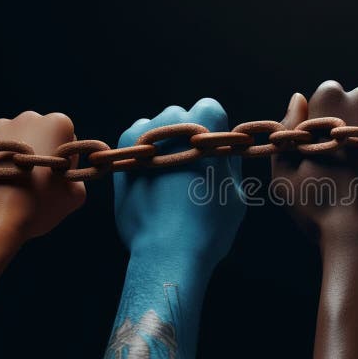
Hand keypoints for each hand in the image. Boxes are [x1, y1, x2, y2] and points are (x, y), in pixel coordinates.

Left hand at [0, 111, 85, 241]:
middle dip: (43, 152)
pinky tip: (1, 183)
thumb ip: (76, 175)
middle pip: (43, 135)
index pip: (68, 138)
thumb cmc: (40, 205)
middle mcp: (30, 117)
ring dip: (21, 157)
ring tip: (17, 185)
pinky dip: (1, 162)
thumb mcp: (75, 193)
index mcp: (58, 124)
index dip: (66, 160)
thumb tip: (65, 174)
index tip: (58, 178)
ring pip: (19, 141)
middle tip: (39, 182)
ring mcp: (1, 126)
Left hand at [114, 99, 244, 263]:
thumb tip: (224, 149)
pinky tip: (150, 181)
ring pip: (155, 129)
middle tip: (189, 170)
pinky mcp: (120, 150)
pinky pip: (134, 142)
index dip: (212, 131)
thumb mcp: (236, 190)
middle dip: (184, 137)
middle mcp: (173, 119)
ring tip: (167, 180)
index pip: (210, 108)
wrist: (168, 250)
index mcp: (207, 123)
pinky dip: (141, 155)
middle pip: (181, 117)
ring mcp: (143, 133)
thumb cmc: (210, 224)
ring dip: (161, 145)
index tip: (211, 154)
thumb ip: (228, 161)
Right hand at [271, 80, 357, 244]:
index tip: (325, 141)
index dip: (325, 115)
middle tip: (345, 154)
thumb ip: (287, 129)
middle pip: (356, 98)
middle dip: (351, 117)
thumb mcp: (284, 172)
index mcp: (328, 105)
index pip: (328, 90)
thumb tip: (297, 98)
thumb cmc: (317, 206)